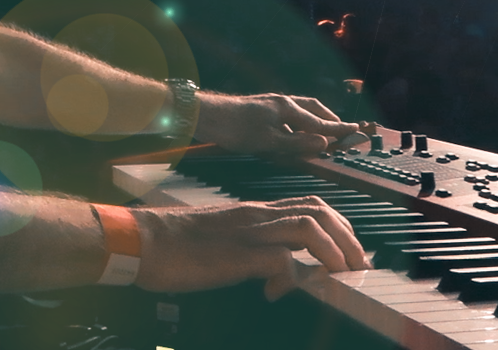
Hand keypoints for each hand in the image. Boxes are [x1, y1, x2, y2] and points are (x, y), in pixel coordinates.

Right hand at [133, 196, 369, 298]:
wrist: (141, 241)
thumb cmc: (175, 244)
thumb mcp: (224, 238)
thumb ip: (252, 246)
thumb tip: (278, 268)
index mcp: (256, 211)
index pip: (311, 204)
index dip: (338, 226)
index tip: (350, 250)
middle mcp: (257, 215)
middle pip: (319, 211)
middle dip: (346, 238)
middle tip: (357, 265)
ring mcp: (247, 232)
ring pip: (308, 226)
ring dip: (332, 251)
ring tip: (339, 275)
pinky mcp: (235, 253)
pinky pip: (278, 259)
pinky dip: (289, 277)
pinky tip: (278, 292)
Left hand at [194, 92, 360, 152]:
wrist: (207, 115)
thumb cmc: (235, 129)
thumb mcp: (268, 142)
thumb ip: (297, 144)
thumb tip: (323, 144)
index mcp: (288, 108)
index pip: (320, 121)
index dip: (338, 130)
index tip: (356, 131)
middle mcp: (283, 102)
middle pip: (314, 108)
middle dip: (330, 119)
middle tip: (342, 130)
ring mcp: (272, 104)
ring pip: (301, 110)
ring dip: (315, 119)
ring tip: (322, 131)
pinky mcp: (262, 109)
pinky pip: (289, 114)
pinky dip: (299, 122)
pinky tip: (294, 133)